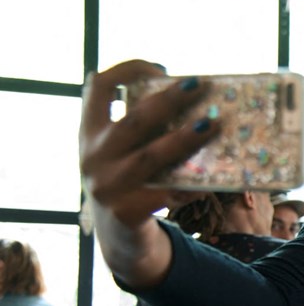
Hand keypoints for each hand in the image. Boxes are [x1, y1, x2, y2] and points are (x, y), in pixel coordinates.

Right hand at [80, 60, 217, 225]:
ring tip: (212, 125)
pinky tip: (210, 181)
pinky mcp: (126, 211)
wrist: (120, 238)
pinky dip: (189, 186)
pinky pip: (165, 194)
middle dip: (168, 101)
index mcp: (90, 133)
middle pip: (133, 121)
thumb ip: (144, 131)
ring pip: (152, 157)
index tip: (159, 67)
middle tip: (198, 84)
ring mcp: (108, 185)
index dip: (126, 71)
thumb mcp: (124, 153)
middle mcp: (93, 156)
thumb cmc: (133, 182)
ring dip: (184, 140)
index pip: (97, 89)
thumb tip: (200, 105)